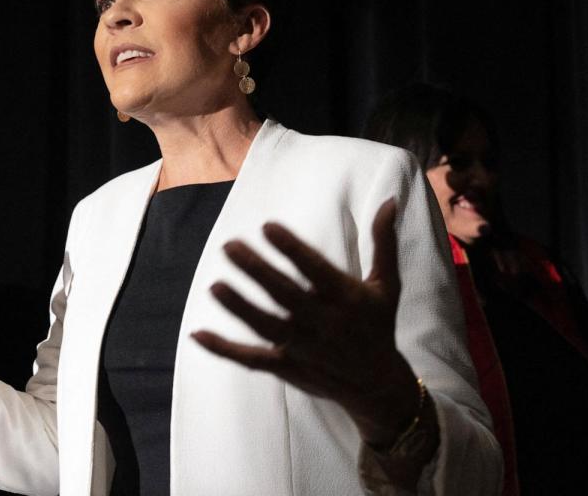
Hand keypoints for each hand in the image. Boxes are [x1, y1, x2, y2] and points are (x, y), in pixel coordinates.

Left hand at [192, 199, 420, 446]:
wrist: (378, 387)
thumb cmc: (379, 326)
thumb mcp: (386, 285)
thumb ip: (383, 242)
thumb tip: (389, 200)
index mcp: (346, 298)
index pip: (316, 269)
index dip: (292, 249)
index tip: (267, 226)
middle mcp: (324, 323)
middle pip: (285, 295)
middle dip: (257, 271)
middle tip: (229, 245)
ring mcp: (303, 348)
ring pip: (266, 326)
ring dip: (240, 307)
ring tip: (214, 286)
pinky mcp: (286, 367)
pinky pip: (252, 359)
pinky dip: (225, 349)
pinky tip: (198, 334)